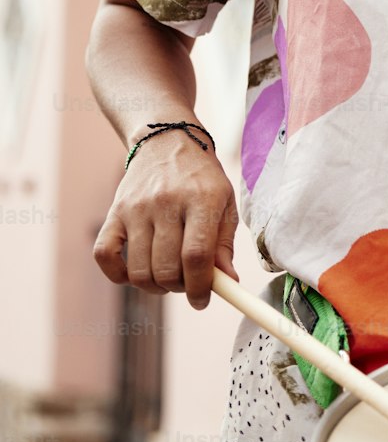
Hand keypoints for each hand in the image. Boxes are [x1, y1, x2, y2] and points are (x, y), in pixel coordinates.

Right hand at [93, 128, 238, 309]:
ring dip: (154, 286)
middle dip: (179, 287)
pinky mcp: (114, 211)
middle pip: (166, 268)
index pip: (196, 256)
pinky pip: (104, 255)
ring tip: (166, 276)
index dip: (200, 287)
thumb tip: (228, 282)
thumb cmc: (201, 177)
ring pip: (139, 270)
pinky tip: (135, 272)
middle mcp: (165, 202)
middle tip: (186, 281)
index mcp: (201, 199)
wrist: (167, 140)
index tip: (202, 300)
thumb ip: (224, 244)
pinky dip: (118, 275)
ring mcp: (136, 207)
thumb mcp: (224, 202)